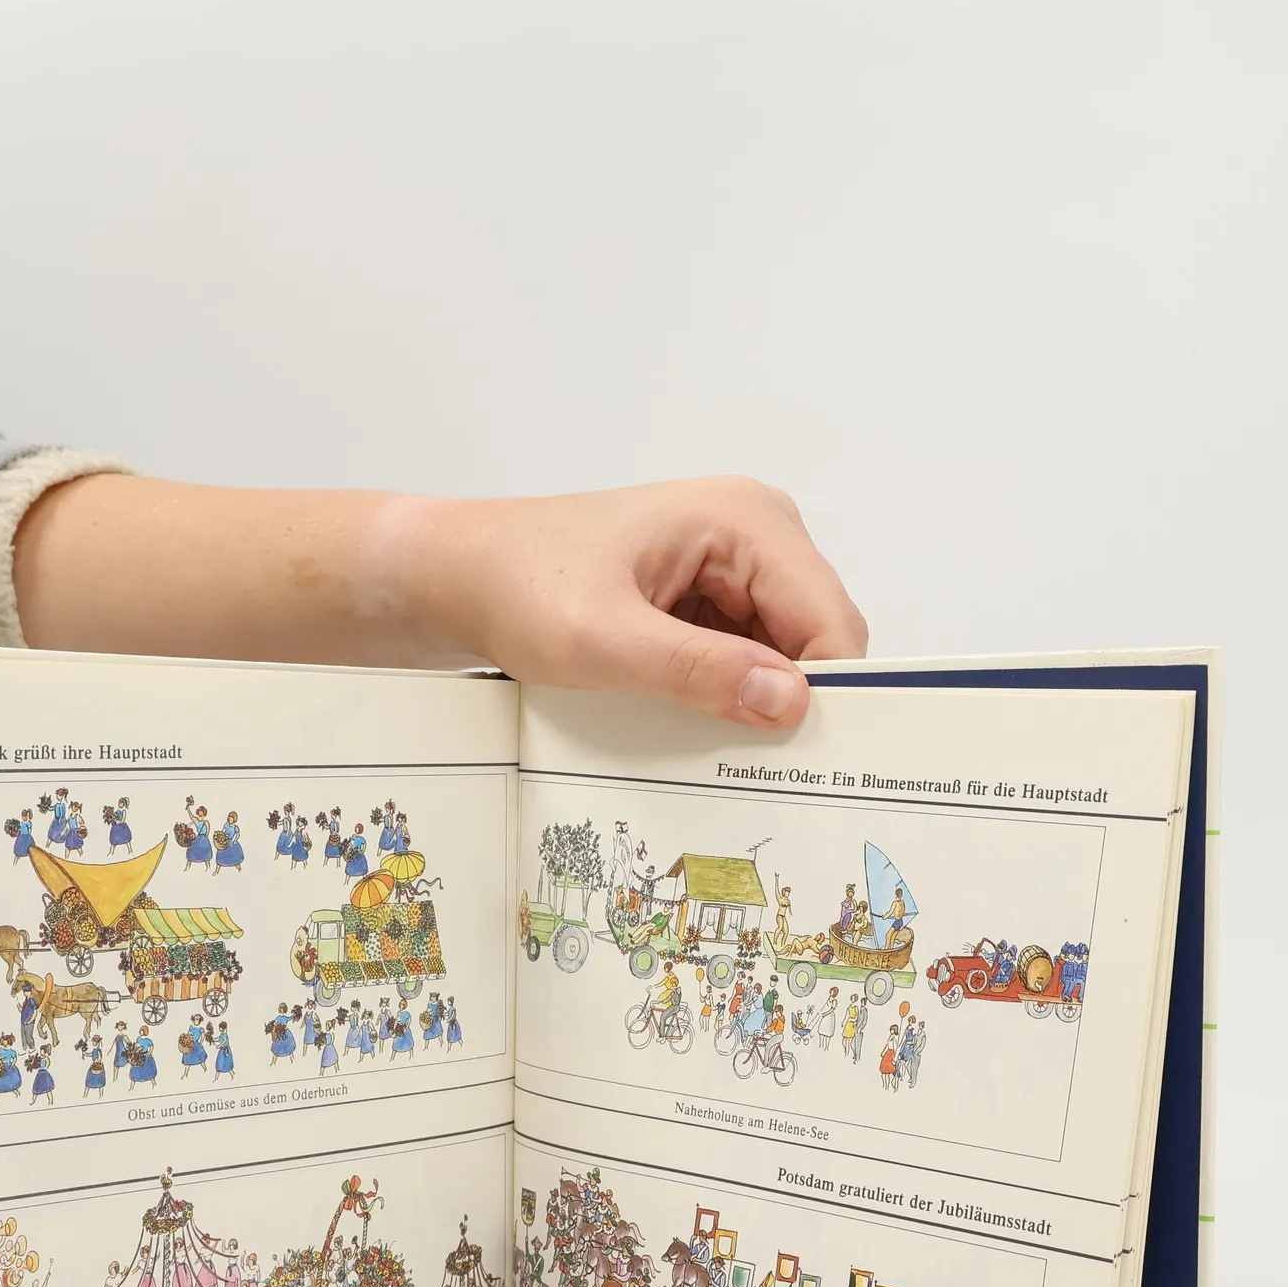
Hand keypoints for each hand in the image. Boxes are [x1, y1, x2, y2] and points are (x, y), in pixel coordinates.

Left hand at [416, 477, 865, 728]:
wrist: (457, 574)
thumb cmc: (516, 588)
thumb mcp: (601, 641)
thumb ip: (697, 671)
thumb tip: (791, 702)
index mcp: (744, 519)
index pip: (830, 620)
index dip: (826, 693)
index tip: (801, 763)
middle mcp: (755, 528)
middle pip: (816, 636)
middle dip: (791, 699)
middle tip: (750, 766)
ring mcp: (733, 560)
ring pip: (785, 651)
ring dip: (756, 700)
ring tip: (711, 744)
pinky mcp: (709, 590)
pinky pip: (747, 653)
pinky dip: (729, 692)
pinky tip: (692, 722)